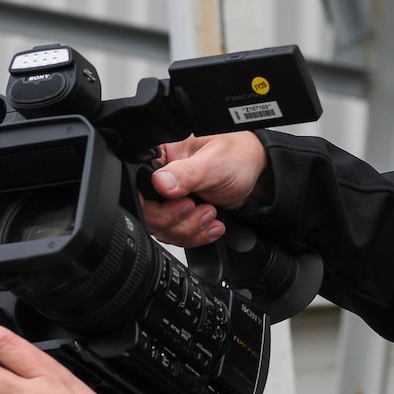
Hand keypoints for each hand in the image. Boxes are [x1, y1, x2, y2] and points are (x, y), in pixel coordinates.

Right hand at [143, 131, 268, 247]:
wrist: (254, 174)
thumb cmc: (237, 157)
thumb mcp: (213, 162)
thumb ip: (186, 173)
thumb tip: (160, 182)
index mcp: (160, 157)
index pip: (140, 187)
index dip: (158, 205)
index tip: (184, 204)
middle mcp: (159, 178)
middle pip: (149, 215)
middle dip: (177, 220)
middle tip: (200, 208)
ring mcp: (167, 199)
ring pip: (162, 230)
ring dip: (189, 229)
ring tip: (210, 212)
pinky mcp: (177, 215)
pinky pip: (176, 236)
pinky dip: (196, 236)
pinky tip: (211, 226)